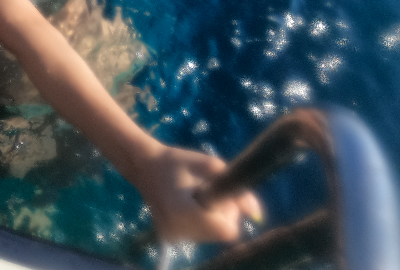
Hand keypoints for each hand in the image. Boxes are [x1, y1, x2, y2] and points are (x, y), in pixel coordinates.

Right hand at [134, 143, 261, 242]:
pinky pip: (198, 235)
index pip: (226, 230)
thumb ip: (234, 186)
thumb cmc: (175, 161)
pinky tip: (188, 206)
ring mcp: (173, 236)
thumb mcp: (207, 165)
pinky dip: (201, 222)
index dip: (231, 213)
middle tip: (207, 191)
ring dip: (212, 218)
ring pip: (211, 236)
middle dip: (223, 214)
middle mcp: (178, 229)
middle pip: (220, 233)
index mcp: (185, 211)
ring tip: (195, 197)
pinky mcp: (171, 238)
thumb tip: (256, 212)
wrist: (143, 166)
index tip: (221, 195)